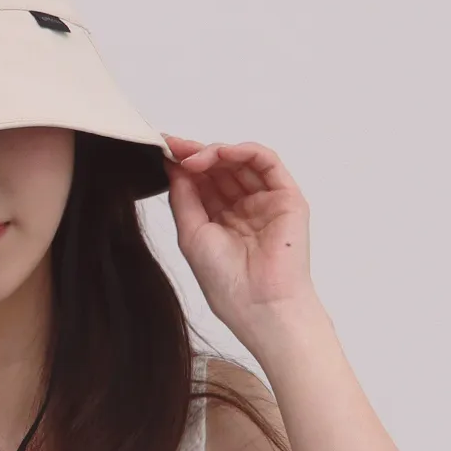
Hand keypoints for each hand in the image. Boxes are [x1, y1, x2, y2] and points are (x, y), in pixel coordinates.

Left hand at [159, 133, 318, 338]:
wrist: (258, 303)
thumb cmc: (225, 280)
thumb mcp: (190, 233)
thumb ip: (183, 197)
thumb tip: (173, 165)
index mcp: (220, 219)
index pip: (202, 182)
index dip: (183, 165)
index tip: (163, 150)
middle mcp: (243, 208)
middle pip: (219, 169)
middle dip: (195, 154)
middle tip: (175, 148)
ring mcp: (266, 201)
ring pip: (241, 162)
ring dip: (215, 152)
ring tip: (192, 157)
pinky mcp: (287, 197)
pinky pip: (267, 163)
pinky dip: (243, 152)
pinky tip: (221, 154)